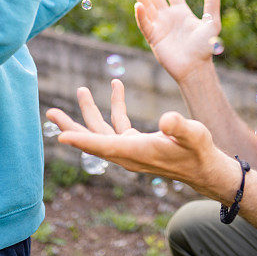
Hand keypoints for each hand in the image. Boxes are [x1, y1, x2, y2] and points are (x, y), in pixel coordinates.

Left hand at [46, 79, 239, 201]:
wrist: (205, 168)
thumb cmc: (199, 151)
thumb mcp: (193, 135)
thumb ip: (179, 127)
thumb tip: (166, 119)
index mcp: (137, 152)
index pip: (103, 146)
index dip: (81, 139)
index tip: (59, 134)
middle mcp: (129, 153)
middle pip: (94, 139)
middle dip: (72, 125)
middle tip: (51, 112)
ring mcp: (132, 149)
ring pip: (103, 131)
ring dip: (91, 112)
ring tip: (82, 90)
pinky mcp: (137, 143)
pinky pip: (118, 125)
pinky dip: (115, 107)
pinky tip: (116, 87)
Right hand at [130, 0, 221, 81]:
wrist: (195, 68)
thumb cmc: (205, 48)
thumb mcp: (212, 23)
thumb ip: (212, 4)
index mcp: (182, 12)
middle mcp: (169, 17)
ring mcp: (160, 26)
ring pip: (147, 6)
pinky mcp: (153, 38)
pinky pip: (145, 24)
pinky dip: (141, 15)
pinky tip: (138, 4)